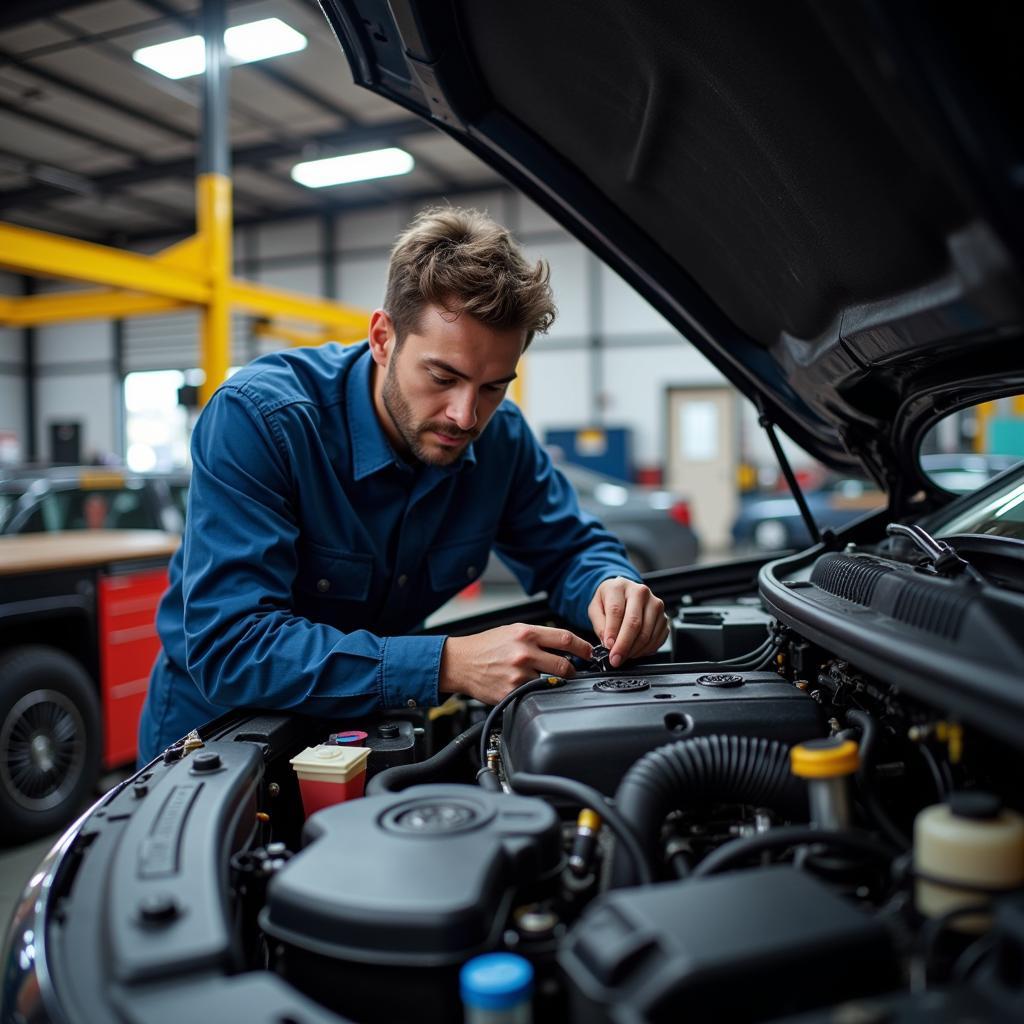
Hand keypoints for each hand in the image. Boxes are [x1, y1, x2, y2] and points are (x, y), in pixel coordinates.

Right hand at [439, 624, 592, 704]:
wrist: (460, 662)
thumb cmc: (485, 646)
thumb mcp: (512, 631)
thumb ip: (538, 637)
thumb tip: (564, 645)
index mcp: (526, 633)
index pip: (566, 639)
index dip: (583, 648)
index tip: (589, 653)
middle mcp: (524, 652)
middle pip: (564, 664)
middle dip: (572, 670)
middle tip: (571, 671)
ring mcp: (518, 674)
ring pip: (550, 681)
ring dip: (552, 682)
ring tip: (542, 679)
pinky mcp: (512, 691)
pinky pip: (534, 694)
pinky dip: (535, 692)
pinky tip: (525, 687)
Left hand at [588, 577, 667, 667]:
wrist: (623, 593)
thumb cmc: (609, 601)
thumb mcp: (595, 608)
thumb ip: (599, 625)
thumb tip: (608, 643)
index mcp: (620, 586)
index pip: (616, 611)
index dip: (613, 632)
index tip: (608, 647)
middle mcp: (641, 592)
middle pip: (634, 623)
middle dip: (624, 645)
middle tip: (615, 659)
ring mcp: (656, 605)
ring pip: (647, 633)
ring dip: (634, 650)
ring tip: (623, 655)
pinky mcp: (664, 618)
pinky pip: (657, 639)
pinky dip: (645, 650)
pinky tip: (635, 651)